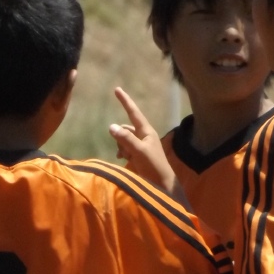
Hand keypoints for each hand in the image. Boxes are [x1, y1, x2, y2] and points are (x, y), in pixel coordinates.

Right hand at [108, 87, 181, 201]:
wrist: (162, 183)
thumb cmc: (153, 166)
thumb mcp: (138, 151)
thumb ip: (125, 139)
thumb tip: (111, 126)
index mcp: (146, 131)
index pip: (133, 112)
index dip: (125, 101)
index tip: (117, 89)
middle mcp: (143, 135)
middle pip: (125, 129)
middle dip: (120, 136)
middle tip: (124, 150)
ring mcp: (140, 145)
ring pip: (123, 139)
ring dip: (121, 146)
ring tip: (127, 157)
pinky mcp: (138, 154)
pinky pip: (125, 148)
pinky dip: (122, 152)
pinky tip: (123, 159)